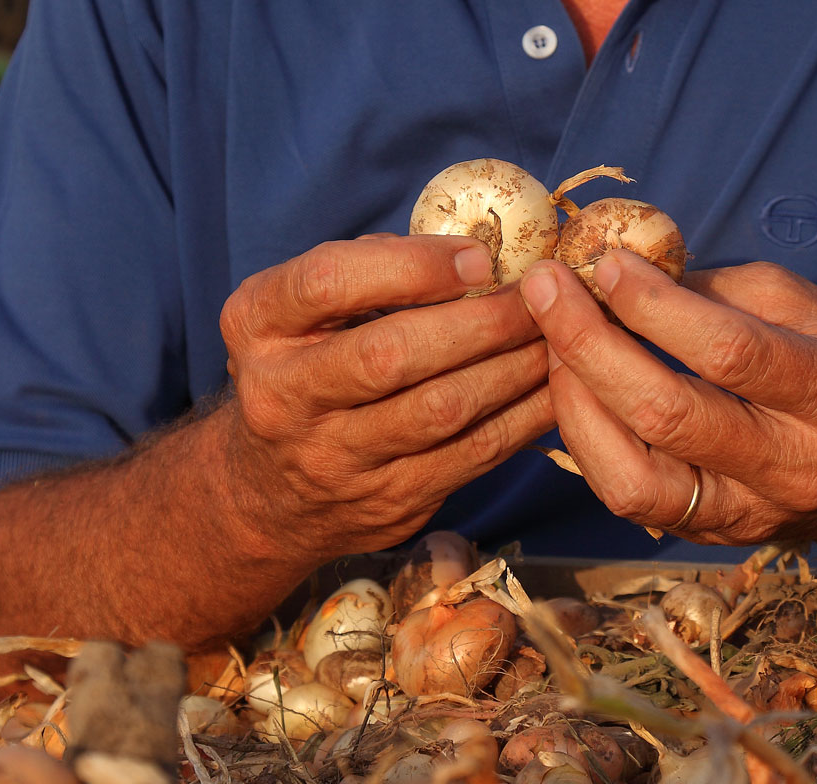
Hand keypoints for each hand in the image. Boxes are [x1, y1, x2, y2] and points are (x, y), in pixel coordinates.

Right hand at [218, 235, 553, 560]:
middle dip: (480, 322)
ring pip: (440, 410)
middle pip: (390, 353)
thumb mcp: (302, 312)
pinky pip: (471, 456)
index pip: (328, 282)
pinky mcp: (386, 503)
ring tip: (559, 337)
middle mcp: (282, 394)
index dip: (412, 267)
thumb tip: (474, 247)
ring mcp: (334, 458)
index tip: (479, 258)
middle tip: (539, 300)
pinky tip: (555, 390)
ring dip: (513, 369)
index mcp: (257, 325)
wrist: (270, 495)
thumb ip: (371, 270)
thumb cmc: (307, 370)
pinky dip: (522, 419)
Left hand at [518, 250, 816, 543]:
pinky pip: (632, 498)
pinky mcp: (717, 537)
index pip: (729, 352)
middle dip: (589, 345)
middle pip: (667, 415)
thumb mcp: (809, 307)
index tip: (605, 262)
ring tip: (552, 348)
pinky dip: (590, 443)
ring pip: (633, 481)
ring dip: (575, 406)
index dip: (653, 305)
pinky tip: (576, 395)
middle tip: (547, 291)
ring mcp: (753, 515)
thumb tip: (622, 270)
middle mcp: (795, 466)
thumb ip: (719, 290)